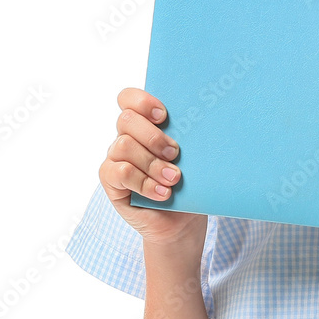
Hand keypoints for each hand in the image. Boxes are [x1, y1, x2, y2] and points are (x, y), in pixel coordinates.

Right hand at [98, 87, 205, 246]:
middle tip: (175, 153)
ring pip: (123, 145)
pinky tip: (163, 193)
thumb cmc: (190, 182)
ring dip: (152, 163)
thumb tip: (207, 118)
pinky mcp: (111, 181)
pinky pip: (118, 172)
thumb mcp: (192, 156)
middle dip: (153, 136)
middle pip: (127, 119)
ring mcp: (116, 157)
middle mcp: (127, 136)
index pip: (128, 98)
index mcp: (146, 123)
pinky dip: (143, 182)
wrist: (182, 220)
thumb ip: (188, 136)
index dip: (142, 101)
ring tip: (174, 178)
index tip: (164, 115)